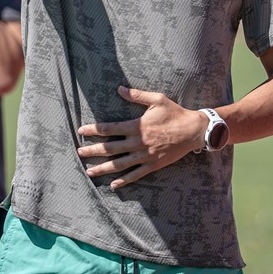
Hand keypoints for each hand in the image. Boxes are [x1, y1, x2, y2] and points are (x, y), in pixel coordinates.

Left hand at [76, 86, 206, 188]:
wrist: (194, 131)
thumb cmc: (175, 113)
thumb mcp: (157, 99)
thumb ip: (137, 95)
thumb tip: (119, 88)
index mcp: (137, 126)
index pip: (109, 128)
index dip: (94, 130)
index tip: (81, 131)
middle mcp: (138, 142)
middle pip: (110, 148)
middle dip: (92, 150)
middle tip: (79, 152)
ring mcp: (145, 156)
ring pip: (119, 164)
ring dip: (103, 168)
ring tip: (89, 172)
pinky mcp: (153, 165)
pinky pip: (135, 175)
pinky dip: (124, 181)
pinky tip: (113, 185)